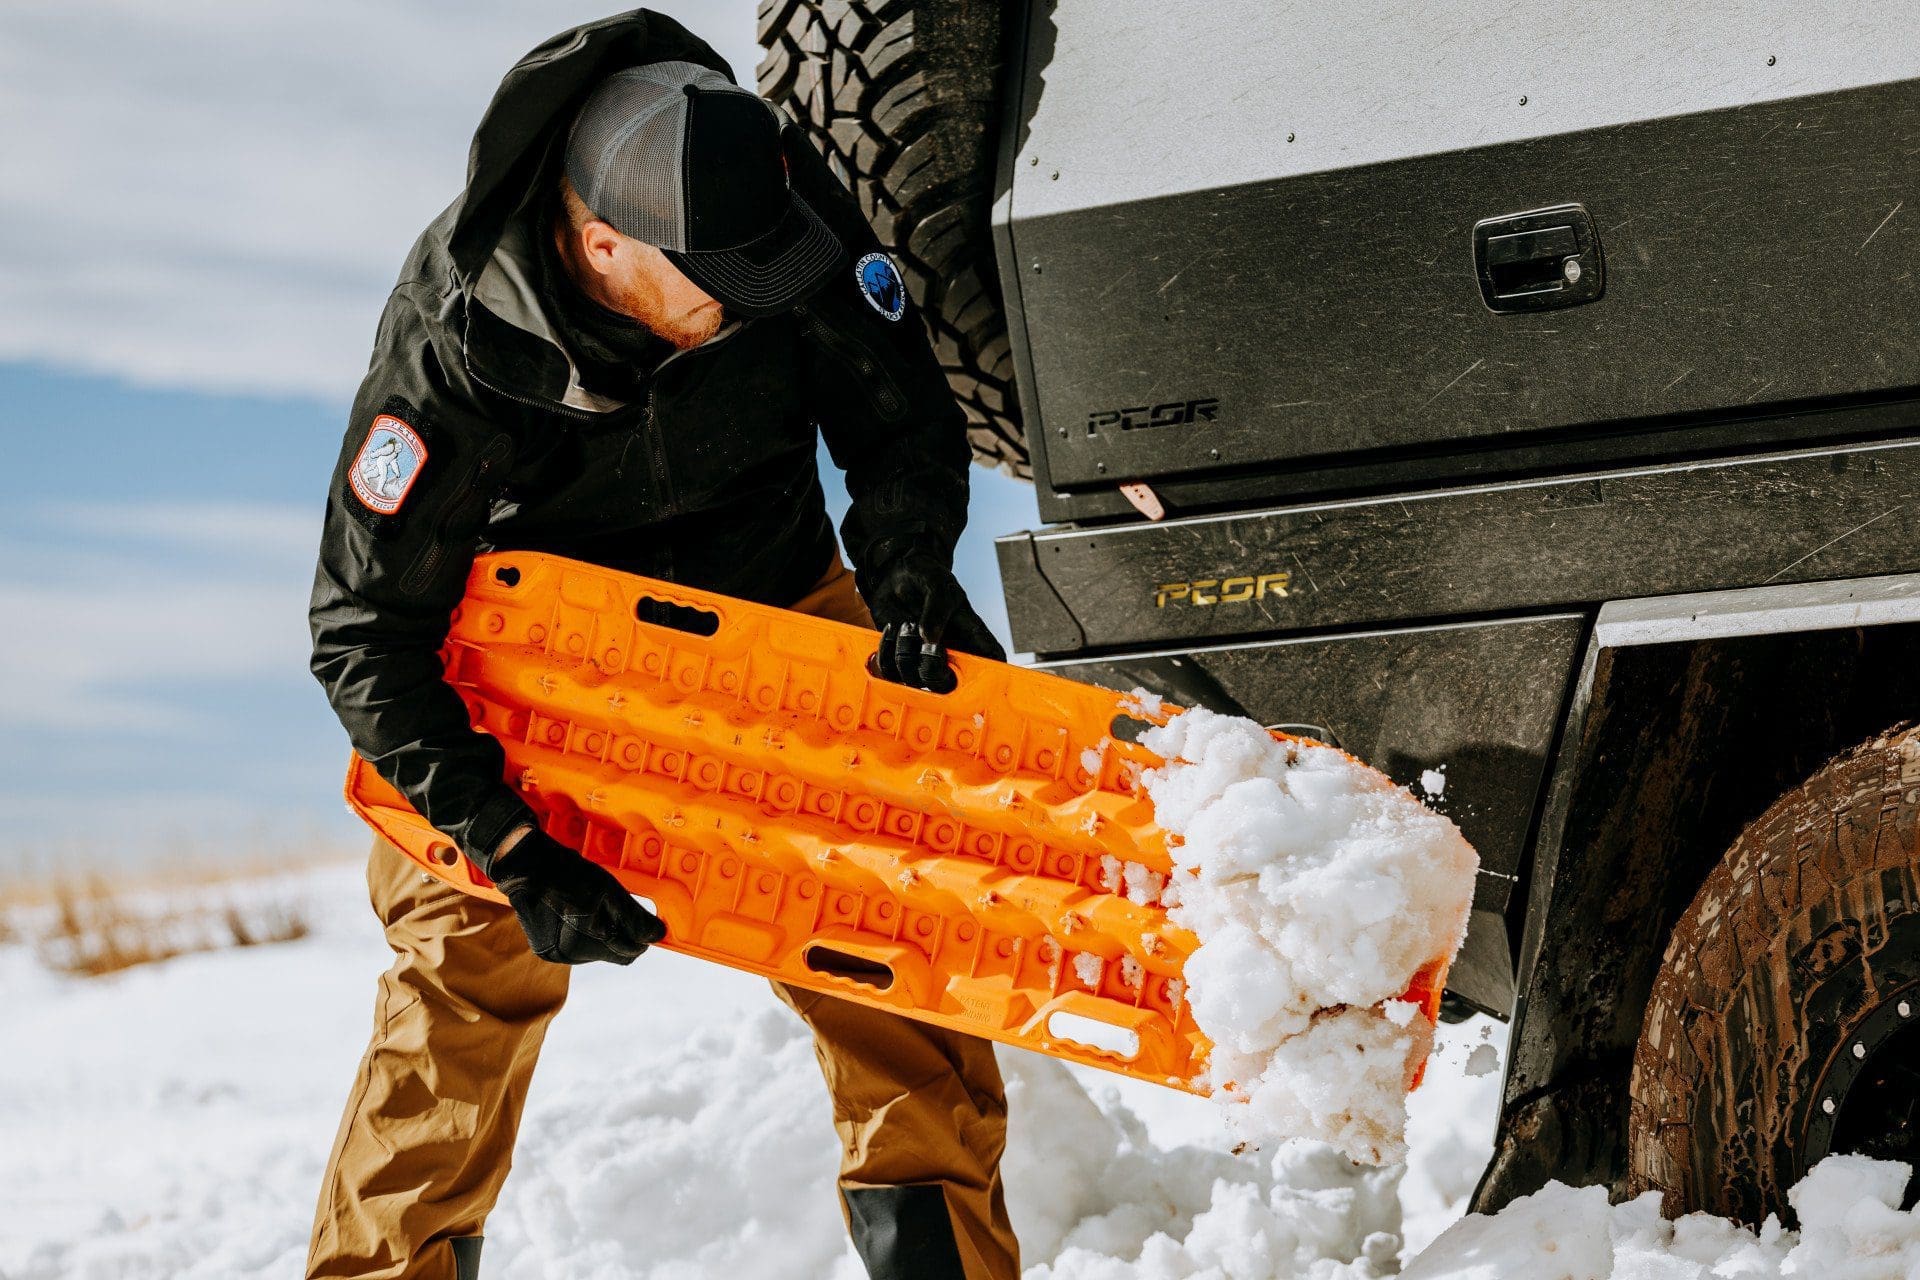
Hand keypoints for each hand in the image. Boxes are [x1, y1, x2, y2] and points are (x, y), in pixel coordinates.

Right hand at [485, 827, 664, 964]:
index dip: (642, 937)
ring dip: (604, 935)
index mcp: (583, 940)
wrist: (527, 865)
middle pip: (612, 955)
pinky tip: (581, 913)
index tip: (649, 924)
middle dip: (623, 936)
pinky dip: (586, 934)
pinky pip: (578, 947)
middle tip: (623, 911)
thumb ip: (634, 917)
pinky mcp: (545, 948)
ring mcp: (554, 952)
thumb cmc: (569, 873)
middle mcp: (567, 953)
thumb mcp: (608, 890)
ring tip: (596, 907)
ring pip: (596, 952)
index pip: (628, 953)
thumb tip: (658, 935)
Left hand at [865, 553, 1006, 692]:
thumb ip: (937, 608)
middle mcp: (949, 653)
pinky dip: (885, 651)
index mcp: (969, 635)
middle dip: (932, 669)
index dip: (990, 674)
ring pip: (913, 680)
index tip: (974, 669)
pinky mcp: (898, 658)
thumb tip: (930, 638)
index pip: (991, 660)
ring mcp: (922, 659)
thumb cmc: (926, 577)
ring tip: (905, 623)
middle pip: (947, 685)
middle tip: (927, 644)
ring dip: (904, 653)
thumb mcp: (938, 584)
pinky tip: (892, 629)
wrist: (896, 572)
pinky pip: (888, 672)